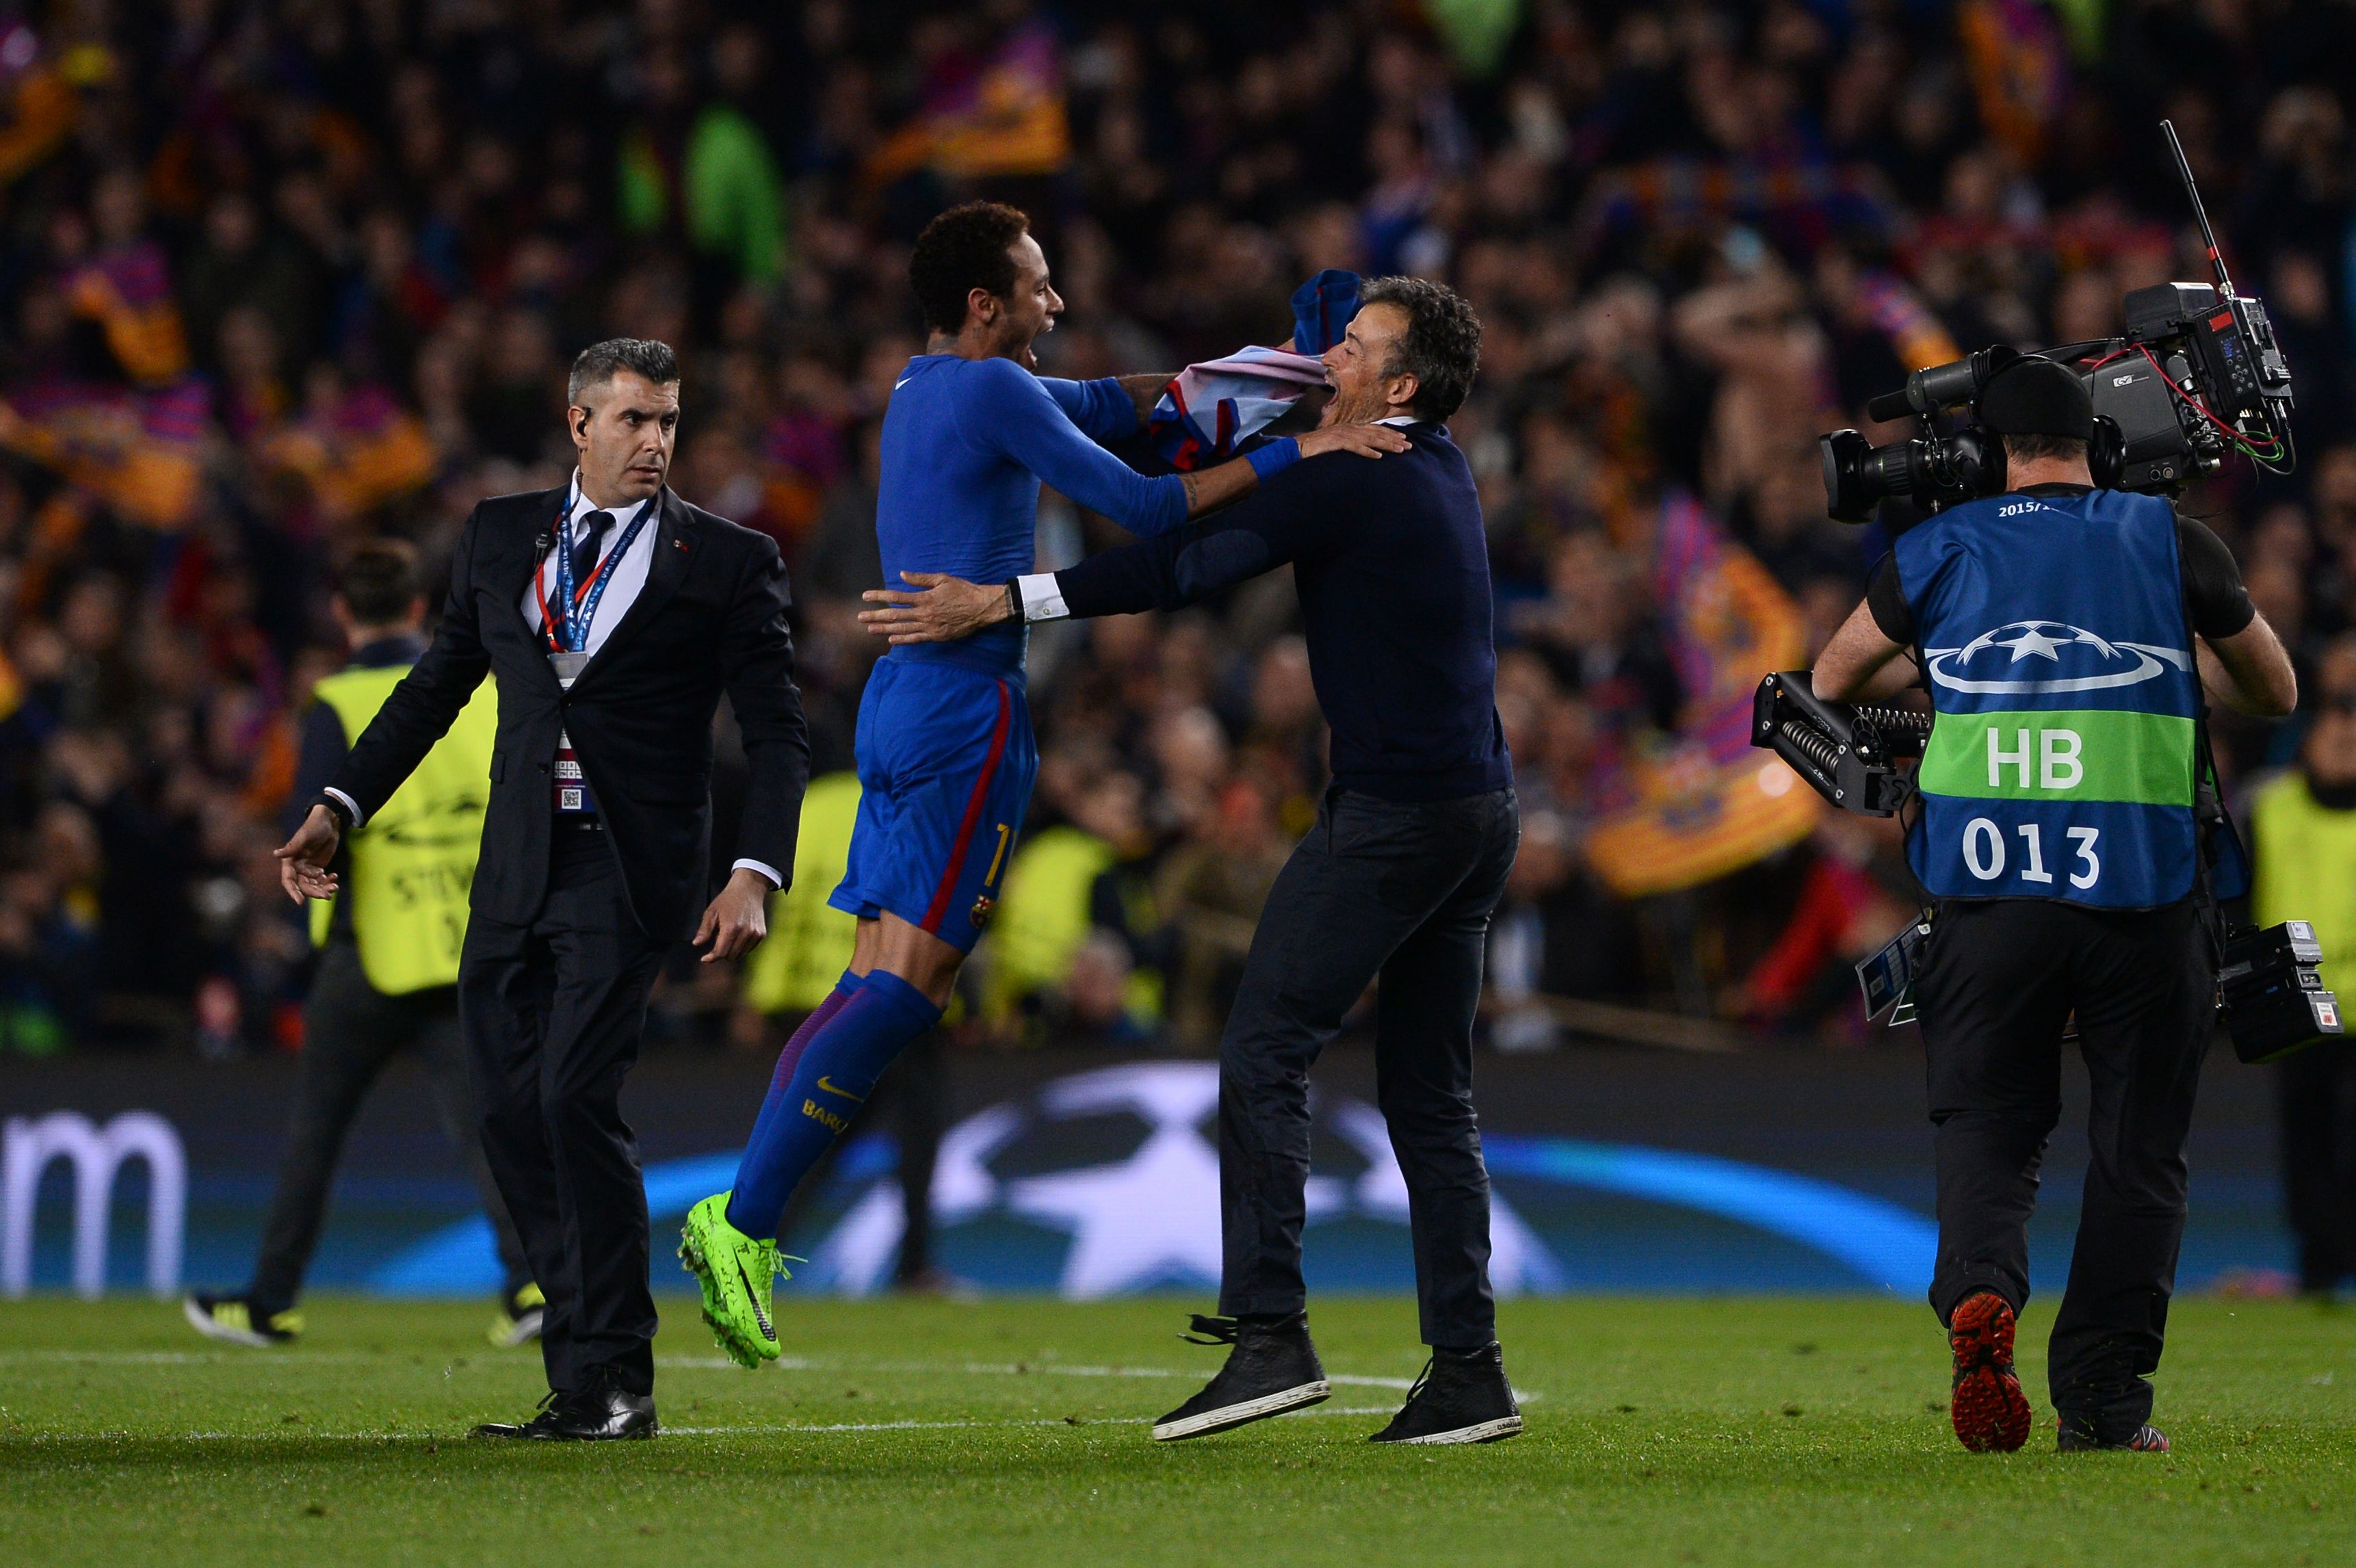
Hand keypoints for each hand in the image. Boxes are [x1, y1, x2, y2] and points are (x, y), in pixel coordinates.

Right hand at [274, 804, 342, 905]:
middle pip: (303, 886)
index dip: (293, 891)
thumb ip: (292, 847)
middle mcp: (297, 867)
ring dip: (323, 889)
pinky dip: (328, 882)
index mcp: (289, 861)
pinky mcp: (318, 869)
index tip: (300, 902)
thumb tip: (276, 854)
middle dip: (314, 892)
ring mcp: (308, 869)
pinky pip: (321, 881)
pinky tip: (335, 878)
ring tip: (335, 887)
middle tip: (327, 895)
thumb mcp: (304, 837)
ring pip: (313, 885)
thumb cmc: (314, 826)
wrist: (329, 822)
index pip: (288, 880)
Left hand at [694, 867, 772, 961]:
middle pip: (730, 956)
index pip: (721, 952)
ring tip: (729, 935)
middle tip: (718, 939)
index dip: (711, 958)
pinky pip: (749, 949)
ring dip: (732, 950)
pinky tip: (738, 935)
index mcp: (731, 927)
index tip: (704, 958)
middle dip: (721, 952)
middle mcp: (745, 932)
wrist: (749, 889)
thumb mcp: (711, 912)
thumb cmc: (727, 900)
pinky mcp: (761, 934)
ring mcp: (755, 934)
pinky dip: (741, 947)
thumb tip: (696, 944)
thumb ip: (704, 930)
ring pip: (740, 954)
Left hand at [859, 572, 1010, 644]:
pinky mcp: (936, 636)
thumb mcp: (942, 579)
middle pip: (895, 615)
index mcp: (924, 598)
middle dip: (876, 616)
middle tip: (860, 617)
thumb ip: (921, 579)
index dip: (879, 596)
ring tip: (869, 629)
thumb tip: (902, 575)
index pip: (896, 597)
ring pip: (902, 628)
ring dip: (884, 629)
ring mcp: (929, 626)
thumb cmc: (963, 590)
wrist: (981, 608)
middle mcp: (924, 613)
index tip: (865, 596)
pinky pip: (916, 639)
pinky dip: (903, 639)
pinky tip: (891, 640)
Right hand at [1296, 422, 1411, 460]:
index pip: (1374, 429)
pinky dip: (1367, 451)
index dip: (1390, 433)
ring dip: (1386, 444)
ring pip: (1370, 438)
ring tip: (1400, 450)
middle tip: (1409, 445)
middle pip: (1376, 433)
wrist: (1297, 448)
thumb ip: (1350, 444)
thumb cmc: (1316, 449)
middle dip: (1394, 439)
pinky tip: (1378, 456)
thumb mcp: (1337, 445)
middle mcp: (1349, 428)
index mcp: (1349, 428)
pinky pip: (1355, 447)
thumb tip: (1365, 450)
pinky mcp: (1336, 442)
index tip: (1403, 439)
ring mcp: (1342, 434)